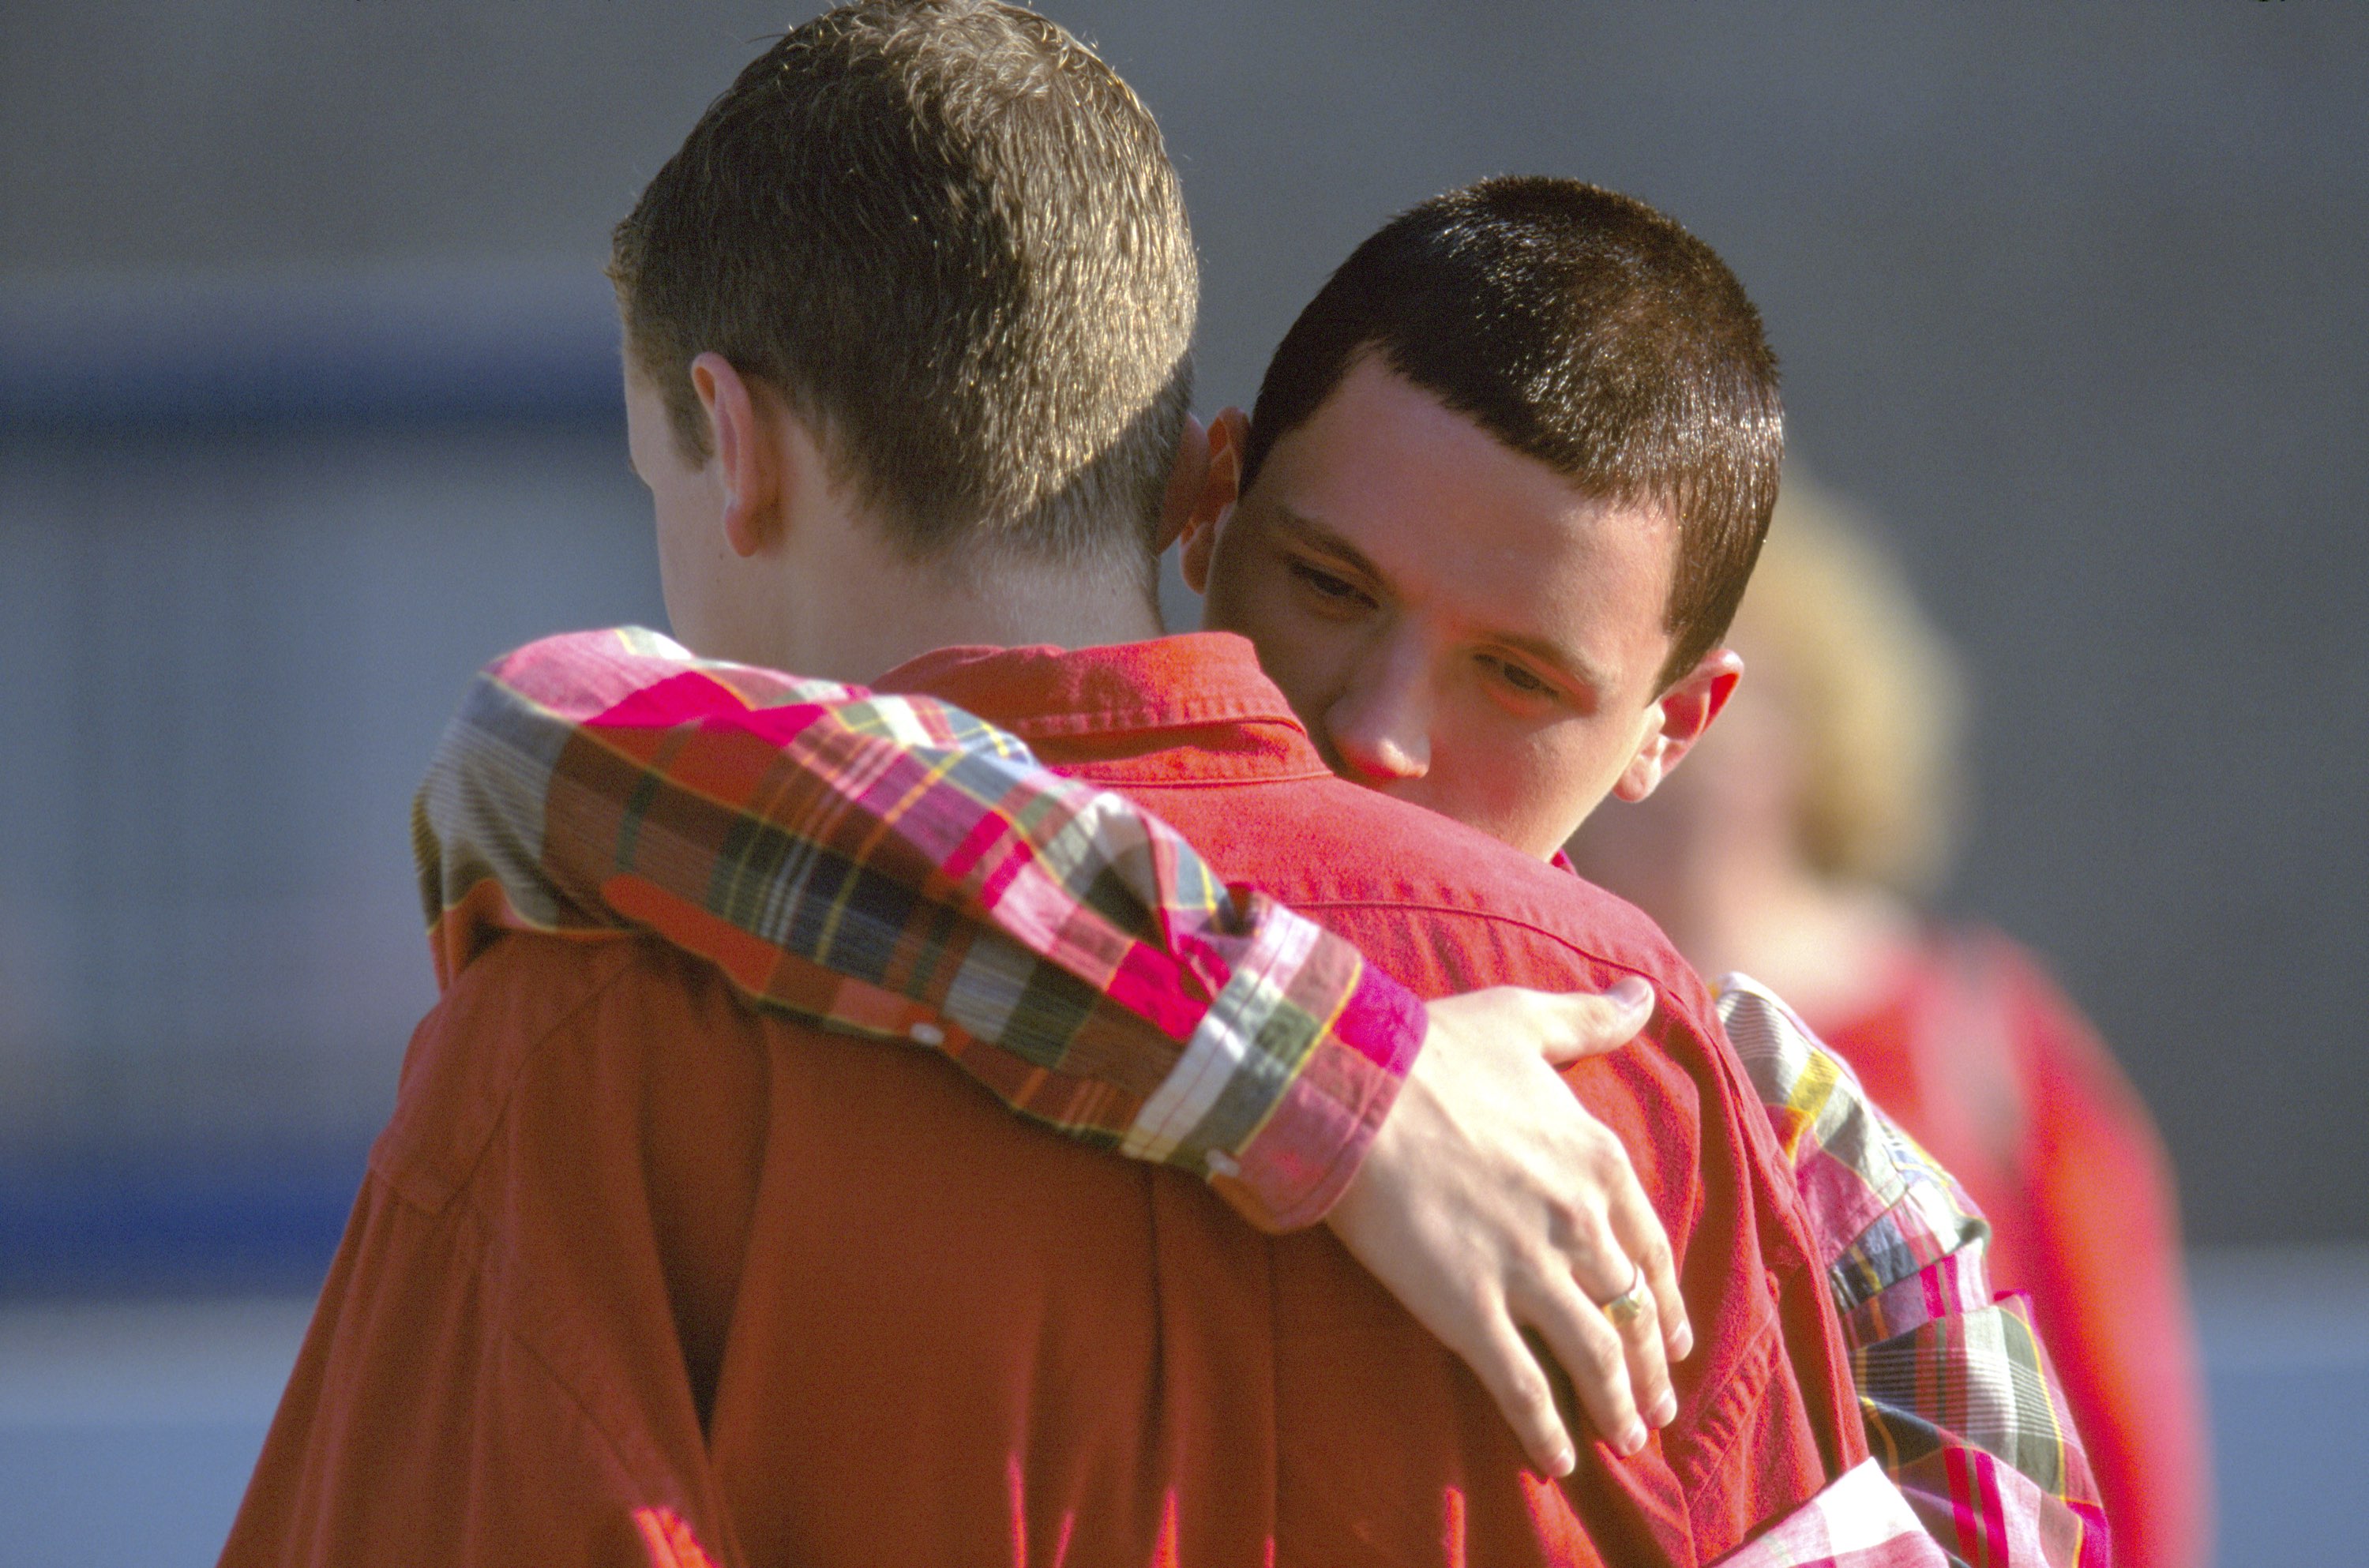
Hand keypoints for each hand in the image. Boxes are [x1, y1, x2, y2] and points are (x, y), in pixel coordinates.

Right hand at [1322, 976, 1689, 1477]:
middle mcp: (1578, 1221)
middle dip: (1651, 1365)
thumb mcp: (1525, 1018)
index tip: (1674, 1333)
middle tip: (1657, 1406)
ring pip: (1595, 1355)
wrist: (1355, 1086)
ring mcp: (1528, 1269)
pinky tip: (1558, 1459)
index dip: (1667, 1299)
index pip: (1651, 1245)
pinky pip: (1523, 1384)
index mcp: (1597, 1158)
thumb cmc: (1434, 1047)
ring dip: (1617, 1405)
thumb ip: (1590, 1019)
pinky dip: (1546, 1428)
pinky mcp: (1470, 1308)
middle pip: (1631, 1310)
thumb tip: (1644, 995)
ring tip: (1626, 1441)